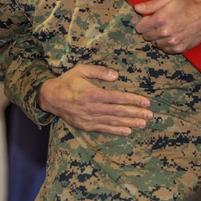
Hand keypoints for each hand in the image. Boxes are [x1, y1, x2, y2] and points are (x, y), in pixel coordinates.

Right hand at [38, 64, 152, 134]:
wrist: (51, 98)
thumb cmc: (68, 81)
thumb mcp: (81, 70)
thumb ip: (99, 71)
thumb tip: (116, 75)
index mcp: (94, 94)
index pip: (118, 98)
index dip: (133, 100)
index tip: (146, 102)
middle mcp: (93, 108)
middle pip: (119, 111)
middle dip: (136, 113)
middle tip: (150, 115)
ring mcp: (90, 119)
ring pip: (114, 121)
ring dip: (130, 123)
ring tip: (143, 123)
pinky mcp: (86, 126)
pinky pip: (104, 129)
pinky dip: (116, 130)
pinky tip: (128, 131)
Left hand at [133, 0, 200, 53]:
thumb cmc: (188, 4)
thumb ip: (151, 4)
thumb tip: (137, 8)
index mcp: (160, 19)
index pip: (140, 28)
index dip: (143, 22)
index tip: (149, 19)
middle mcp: (164, 33)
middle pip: (146, 37)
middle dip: (150, 30)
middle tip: (160, 23)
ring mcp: (172, 42)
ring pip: (155, 44)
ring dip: (158, 38)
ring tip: (167, 29)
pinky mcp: (179, 48)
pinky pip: (165, 49)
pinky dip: (166, 44)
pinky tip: (173, 36)